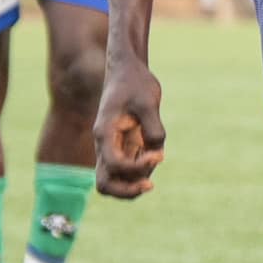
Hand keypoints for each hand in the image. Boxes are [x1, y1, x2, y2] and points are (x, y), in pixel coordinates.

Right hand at [95, 59, 164, 198]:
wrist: (127, 71)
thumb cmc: (135, 83)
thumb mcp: (148, 101)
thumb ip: (153, 128)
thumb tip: (157, 152)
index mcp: (105, 133)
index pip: (114, 165)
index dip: (136, 168)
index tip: (156, 155)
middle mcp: (105, 145)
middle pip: (105, 185)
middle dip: (127, 191)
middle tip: (149, 185)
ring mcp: (112, 148)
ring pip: (115, 181)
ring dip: (136, 182)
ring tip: (155, 159)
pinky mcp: (123, 147)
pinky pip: (127, 171)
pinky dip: (141, 172)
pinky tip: (154, 156)